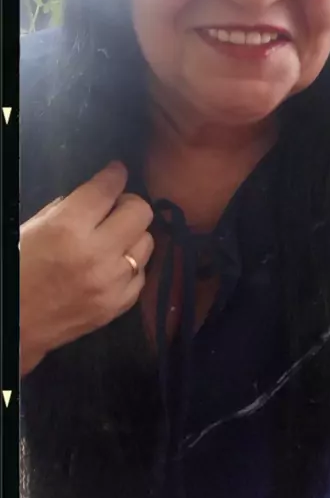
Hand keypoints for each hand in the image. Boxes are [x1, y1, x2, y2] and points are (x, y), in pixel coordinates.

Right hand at [20, 162, 153, 375]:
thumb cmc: (19, 270)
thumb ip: (68, 208)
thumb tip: (99, 192)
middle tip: (116, 208)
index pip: (107, 189)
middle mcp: (97, 253)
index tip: (117, 172)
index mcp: (68, 228)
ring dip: (133, 234)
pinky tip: (115, 265)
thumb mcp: (34, 228)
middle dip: (129, 203)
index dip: (115, 174)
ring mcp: (112, 282)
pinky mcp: (119, 305)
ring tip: (116, 238)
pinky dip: (131, 265)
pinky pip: (143, 273)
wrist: (15, 325)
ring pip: (147, 241)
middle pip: (140, 211)